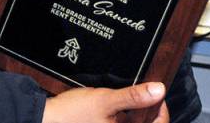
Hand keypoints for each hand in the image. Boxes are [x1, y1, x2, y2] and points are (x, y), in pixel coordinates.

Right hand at [42, 82, 167, 122]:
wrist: (48, 120)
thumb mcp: (105, 100)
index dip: (161, 108)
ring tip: (131, 95)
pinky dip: (124, 114)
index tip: (156, 92)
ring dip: (136, 111)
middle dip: (149, 107)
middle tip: (145, 90)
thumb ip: (133, 96)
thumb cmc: (73, 115)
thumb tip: (158, 89)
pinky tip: (117, 104)